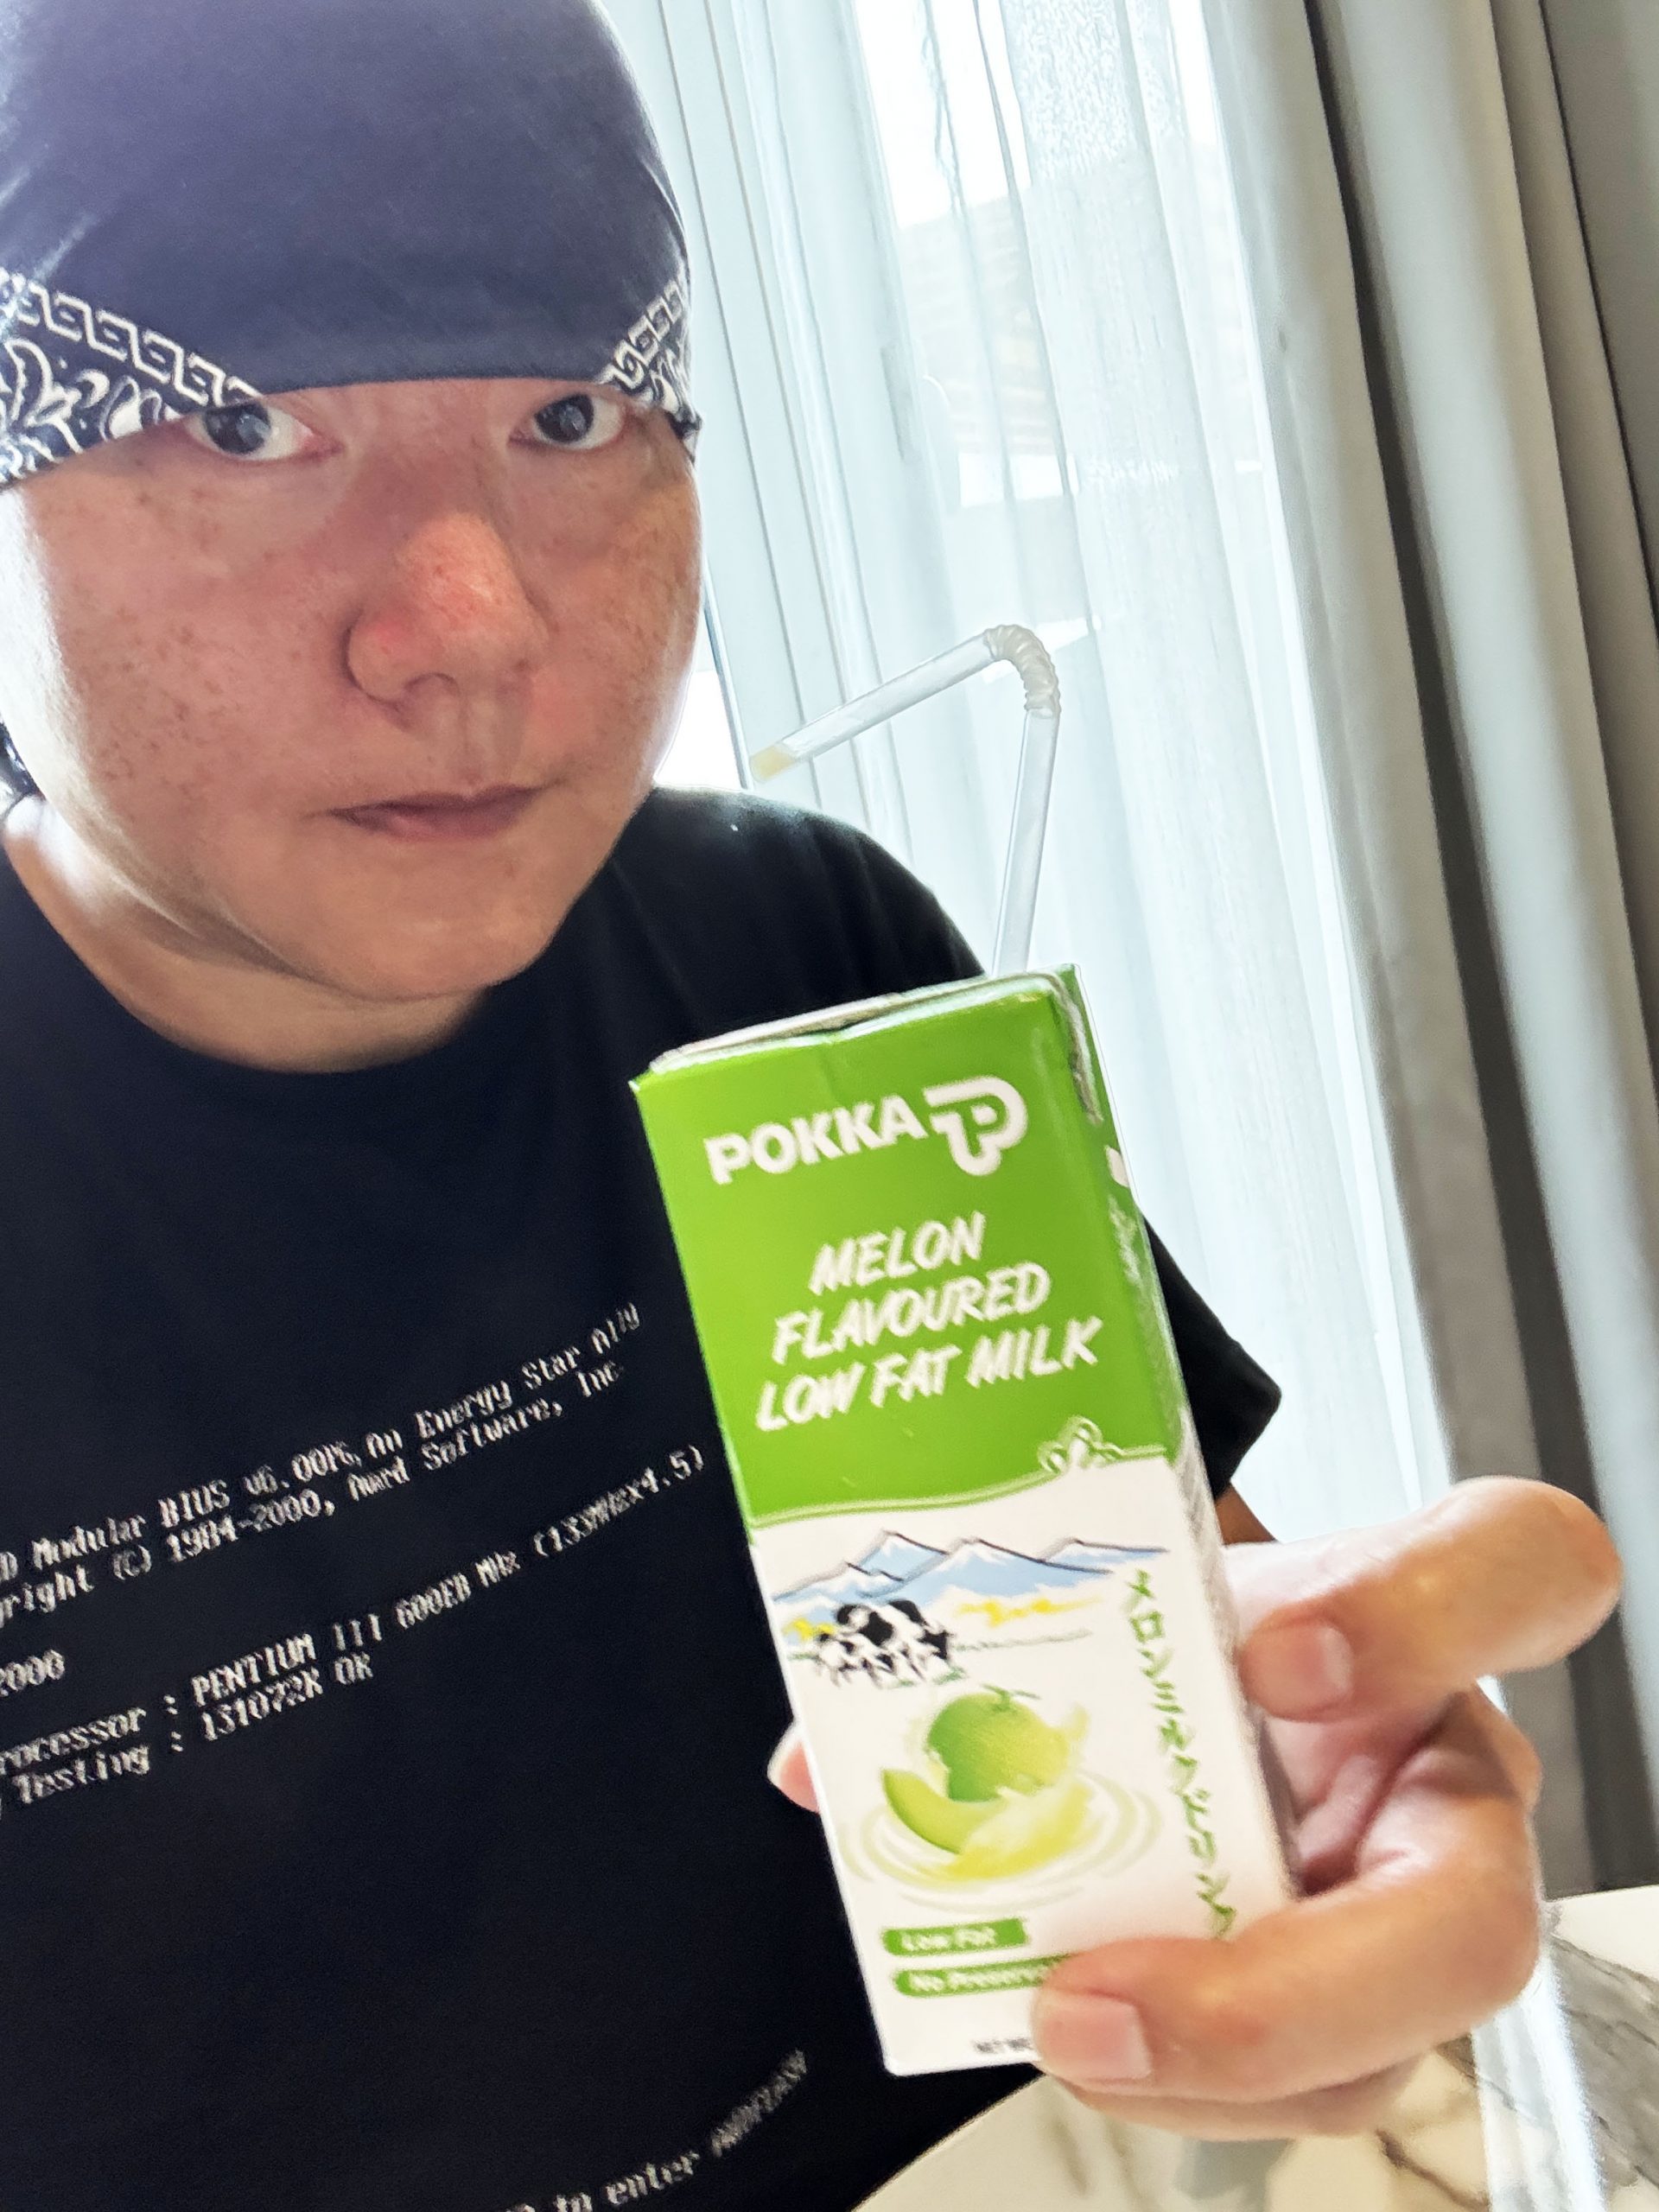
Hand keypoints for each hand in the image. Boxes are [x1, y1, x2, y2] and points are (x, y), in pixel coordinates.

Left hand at [769, 1477, 1619, 2137]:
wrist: (1184, 1677)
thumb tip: (831, 1751)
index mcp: (1415, 1620)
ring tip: (1050, 2020)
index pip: (1519, 1567)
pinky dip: (1153, 2073)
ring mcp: (1392, 1919)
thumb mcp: (1113, 1572)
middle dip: (1295, 1985)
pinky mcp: (1333, 2015)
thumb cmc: (1176, 1611)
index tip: (1274, 1652)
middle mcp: (1437, 1784)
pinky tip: (1050, 2020)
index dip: (1425, 1615)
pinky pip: (1276, 2090)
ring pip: (1369, 2057)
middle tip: (1112, 1986)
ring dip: (1196, 2067)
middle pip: (1474, 1923)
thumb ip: (989, 1612)